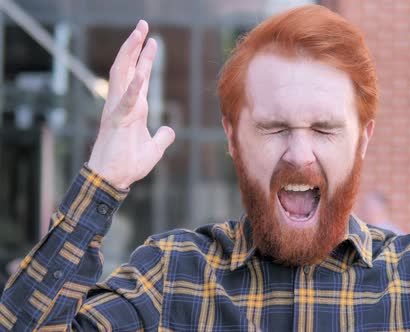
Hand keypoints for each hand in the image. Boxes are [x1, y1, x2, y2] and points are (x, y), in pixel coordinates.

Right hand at [88, 20, 174, 188]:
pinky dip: (134, 89)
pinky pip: (126, 102)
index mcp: (133, 108)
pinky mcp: (116, 122)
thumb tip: (169, 130)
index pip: (139, 76)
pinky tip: (142, 75)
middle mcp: (124, 104)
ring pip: (123, 75)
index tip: (152, 40)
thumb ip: (162, 137)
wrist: (113, 180)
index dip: (145, 58)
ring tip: (139, 34)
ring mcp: (118, 110)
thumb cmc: (128, 164)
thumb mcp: (154, 148)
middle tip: (143, 25)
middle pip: (129, 68)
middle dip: (136, 46)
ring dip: (131, 54)